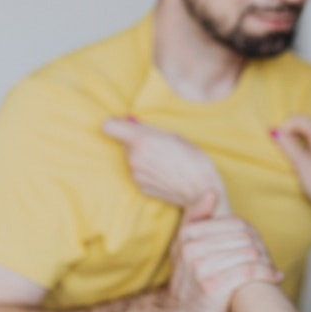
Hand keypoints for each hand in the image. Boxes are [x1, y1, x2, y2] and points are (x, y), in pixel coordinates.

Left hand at [103, 117, 229, 214]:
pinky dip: (148, 171)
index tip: (127, 125)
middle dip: (137, 142)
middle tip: (159, 145)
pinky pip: (138, 172)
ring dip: (143, 157)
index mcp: (141, 140)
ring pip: (132, 158)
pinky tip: (165, 173)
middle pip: (124, 143)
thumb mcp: (173, 135)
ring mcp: (135, 175)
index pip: (109, 126)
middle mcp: (133, 158)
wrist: (201, 190)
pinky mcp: (140, 187)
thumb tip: (129, 121)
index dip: (117, 124)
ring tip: (166, 160)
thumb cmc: (192, 159)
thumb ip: (148, 128)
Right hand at [163, 193, 281, 311]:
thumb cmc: (189, 280)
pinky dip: (267, 273)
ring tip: (270, 268)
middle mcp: (192, 249)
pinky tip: (274, 277)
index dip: (254, 234)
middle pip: (245, 238)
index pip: (236, 223)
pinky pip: (249, 271)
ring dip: (267, 262)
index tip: (259, 246)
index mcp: (188, 235)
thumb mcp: (186, 246)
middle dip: (262, 248)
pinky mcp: (212, 287)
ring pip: (249, 254)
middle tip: (269, 260)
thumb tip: (212, 193)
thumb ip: (197, 218)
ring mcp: (201, 268)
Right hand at [270, 115, 310, 214]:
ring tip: (289, 145)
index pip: (301, 120)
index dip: (286, 125)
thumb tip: (274, 131)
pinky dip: (309, 140)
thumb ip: (288, 146)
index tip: (276, 138)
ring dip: (301, 133)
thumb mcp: (301, 165)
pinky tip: (303, 153)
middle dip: (293, 126)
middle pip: (310, 122)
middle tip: (281, 139)